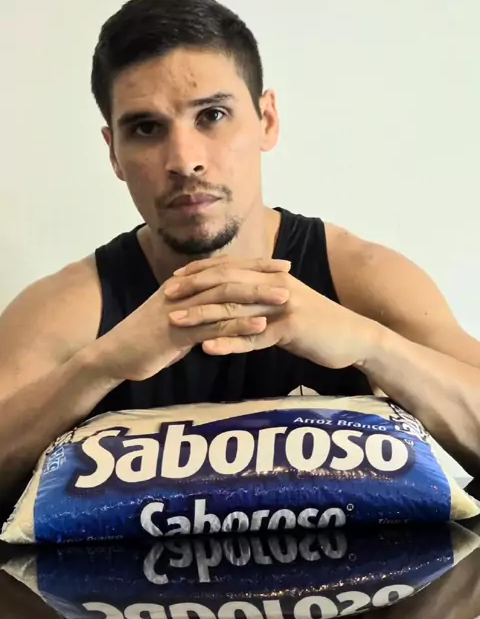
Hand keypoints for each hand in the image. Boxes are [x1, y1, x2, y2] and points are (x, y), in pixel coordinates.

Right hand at [92, 259, 290, 381]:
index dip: (252, 265)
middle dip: (260, 274)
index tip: (279, 264)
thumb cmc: (145, 340)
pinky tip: (261, 325)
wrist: (113, 355)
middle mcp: (183, 292)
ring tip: (285, 297)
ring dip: (257, 297)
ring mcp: (180, 312)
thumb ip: (196, 312)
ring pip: (224, 299)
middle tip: (289, 272)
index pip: (223, 269)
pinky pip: (212, 328)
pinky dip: (239, 326)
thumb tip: (217, 311)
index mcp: (183, 286)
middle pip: (228, 277)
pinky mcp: (176, 334)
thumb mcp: (173, 320)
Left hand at [165, 257, 379, 368]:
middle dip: (192, 289)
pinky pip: (254, 337)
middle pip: (225, 283)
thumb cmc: (318, 326)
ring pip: (234, 309)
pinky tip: (208, 348)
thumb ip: (261, 302)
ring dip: (201, 315)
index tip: (172, 281)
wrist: (353, 337)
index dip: (199, 273)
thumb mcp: (286, 307)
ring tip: (174, 322)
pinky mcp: (291, 329)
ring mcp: (283, 305)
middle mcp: (274, 285)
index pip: (228, 269)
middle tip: (164, 297)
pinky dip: (229, 342)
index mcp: (271, 277)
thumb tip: (234, 304)